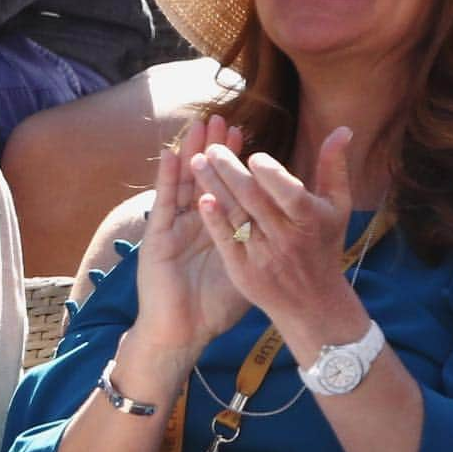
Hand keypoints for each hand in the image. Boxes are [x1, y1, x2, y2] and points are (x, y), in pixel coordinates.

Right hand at [132, 115, 249, 356]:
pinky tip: (172, 154)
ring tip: (199, 125)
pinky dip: (166, 178)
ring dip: (190, 153)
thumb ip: (264, 249)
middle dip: (214, 149)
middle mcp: (193, 224)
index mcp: (215, 230)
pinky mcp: (158, 237)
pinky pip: (163, 203)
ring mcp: (174, 228)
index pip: (227, 188)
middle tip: (223, 119)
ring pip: (183, 183)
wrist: (182, 332)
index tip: (246, 136)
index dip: (236, 163)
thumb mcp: (247, 273)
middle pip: (204, 178)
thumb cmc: (213, 309)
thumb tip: (294, 235)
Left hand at [190, 126, 353, 326]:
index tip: (254, 154)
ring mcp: (263, 256)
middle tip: (211, 148)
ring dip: (214, 187)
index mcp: (311, 220)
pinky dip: (213, 220)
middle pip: (254, 200)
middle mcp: (287, 239)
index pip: (289, 193)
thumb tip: (342, 128)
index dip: (271, 174)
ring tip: (197, 161)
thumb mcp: (336, 207)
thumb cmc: (324, 244)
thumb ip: (334, 167)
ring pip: (236, 216)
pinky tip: (201, 199)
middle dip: (230, 171)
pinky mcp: (243, 271)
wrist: (313, 303)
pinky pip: (225, 241)